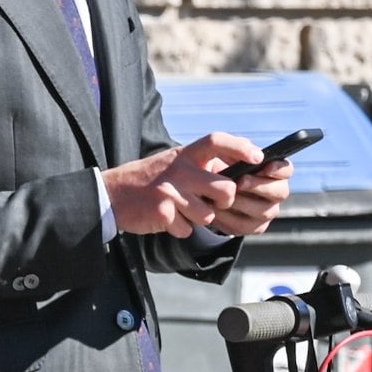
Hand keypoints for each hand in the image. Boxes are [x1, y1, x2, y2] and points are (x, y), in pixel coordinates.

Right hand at [105, 134, 263, 238]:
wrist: (113, 194)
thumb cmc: (151, 179)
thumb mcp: (175, 162)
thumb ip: (203, 162)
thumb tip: (244, 160)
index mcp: (185, 155)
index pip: (217, 141)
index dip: (240, 147)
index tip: (258, 157)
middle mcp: (180, 170)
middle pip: (225, 189)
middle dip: (224, 203)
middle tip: (213, 204)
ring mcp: (170, 191)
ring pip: (207, 215)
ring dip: (198, 219)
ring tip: (181, 210)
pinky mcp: (162, 213)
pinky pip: (187, 230)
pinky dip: (180, 229)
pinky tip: (167, 219)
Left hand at [210, 140, 293, 236]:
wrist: (205, 188)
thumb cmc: (221, 165)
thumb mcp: (227, 152)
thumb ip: (240, 147)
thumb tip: (256, 155)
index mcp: (274, 172)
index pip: (287, 170)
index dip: (280, 169)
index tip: (266, 166)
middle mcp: (276, 192)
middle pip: (280, 192)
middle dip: (260, 186)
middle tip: (240, 181)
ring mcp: (267, 211)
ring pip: (263, 211)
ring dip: (242, 203)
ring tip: (223, 196)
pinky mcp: (254, 227)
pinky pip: (245, 226)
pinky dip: (229, 218)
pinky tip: (216, 210)